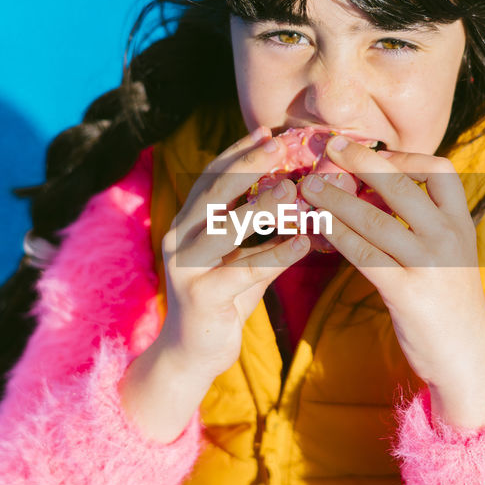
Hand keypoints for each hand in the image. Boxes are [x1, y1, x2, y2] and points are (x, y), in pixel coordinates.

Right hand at [155, 126, 309, 384]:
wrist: (194, 352)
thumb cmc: (225, 296)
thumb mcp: (244, 254)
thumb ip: (264, 226)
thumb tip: (304, 192)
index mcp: (188, 221)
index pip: (210, 175)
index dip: (238, 152)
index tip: (268, 131)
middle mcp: (179, 237)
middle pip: (213, 193)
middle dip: (247, 166)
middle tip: (280, 145)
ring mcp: (185, 267)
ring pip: (225, 229)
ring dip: (261, 207)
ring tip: (295, 190)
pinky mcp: (200, 297)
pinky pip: (242, 271)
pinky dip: (274, 255)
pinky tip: (303, 244)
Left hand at [297, 137, 484, 423]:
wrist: (467, 359)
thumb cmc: (449, 304)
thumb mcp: (448, 255)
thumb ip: (423, 225)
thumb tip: (375, 192)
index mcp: (461, 223)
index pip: (440, 170)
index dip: (403, 155)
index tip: (372, 151)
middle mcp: (449, 237)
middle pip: (403, 184)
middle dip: (362, 161)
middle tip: (331, 146)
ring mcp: (431, 264)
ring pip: (376, 218)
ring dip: (337, 198)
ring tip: (309, 186)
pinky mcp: (408, 293)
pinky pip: (365, 254)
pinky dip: (337, 235)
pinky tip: (317, 226)